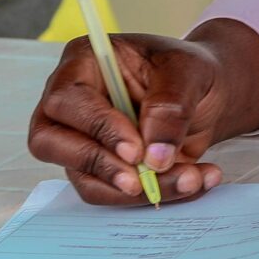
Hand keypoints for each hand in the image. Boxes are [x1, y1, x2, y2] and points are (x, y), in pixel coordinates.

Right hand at [28, 21, 258, 205]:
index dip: (98, 128)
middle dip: (100, 167)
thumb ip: (171, 105)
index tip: (137, 151)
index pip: (67, 100)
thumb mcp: (189, 72)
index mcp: (84, 63)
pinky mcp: (101, 171)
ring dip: (137, 191)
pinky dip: (153, 195)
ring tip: (190, 179)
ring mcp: (82, 140)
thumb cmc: (188, 71)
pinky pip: (112, 194)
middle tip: (142, 182)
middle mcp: (72, 104)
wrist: (208, 95)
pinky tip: (193, 182)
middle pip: (50, 143)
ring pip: (85, 179)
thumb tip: (154, 155)